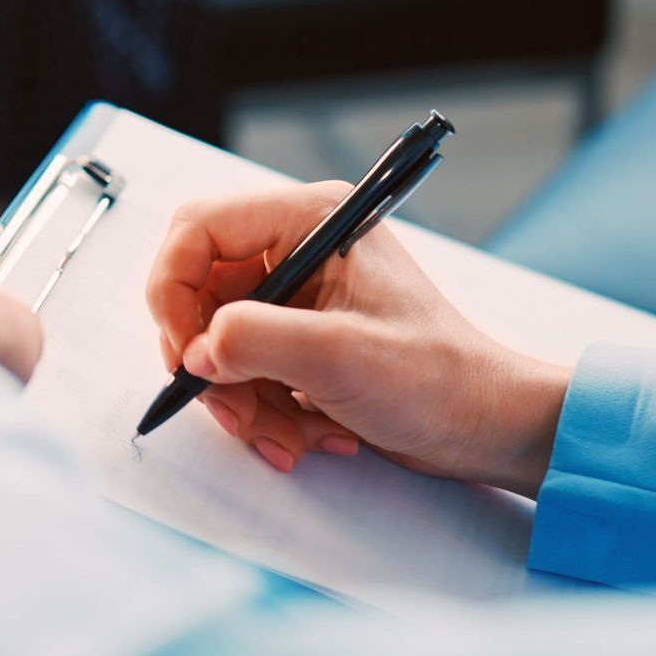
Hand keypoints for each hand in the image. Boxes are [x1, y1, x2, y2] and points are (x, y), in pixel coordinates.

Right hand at [145, 183, 570, 495]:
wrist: (483, 424)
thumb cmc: (435, 378)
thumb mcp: (337, 356)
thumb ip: (252, 340)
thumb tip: (193, 349)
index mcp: (310, 221)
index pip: (198, 230)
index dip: (172, 288)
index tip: (182, 351)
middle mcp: (298, 247)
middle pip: (199, 292)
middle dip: (212, 361)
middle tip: (233, 408)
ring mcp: (297, 294)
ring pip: (216, 340)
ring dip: (241, 398)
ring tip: (288, 434)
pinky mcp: (299, 336)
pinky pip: (244, 369)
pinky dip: (262, 409)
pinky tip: (308, 432)